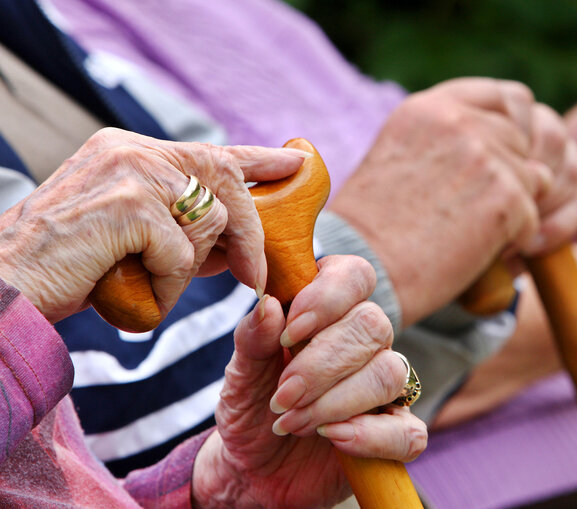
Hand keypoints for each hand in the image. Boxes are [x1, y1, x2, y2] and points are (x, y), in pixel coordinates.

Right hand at [0, 128, 306, 321]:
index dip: (259, 159)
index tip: (296, 161)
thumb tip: (242, 243)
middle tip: (255, 273)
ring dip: (189, 270)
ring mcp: (131, 172)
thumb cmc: (70, 269)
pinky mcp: (130, 205)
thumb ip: (185, 229)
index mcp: (131, 151)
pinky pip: (184, 254)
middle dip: (250, 232)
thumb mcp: (137, 240)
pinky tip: (137, 291)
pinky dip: (170, 286)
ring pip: (210, 221)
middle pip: (225, 180)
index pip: (210, 151)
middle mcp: (132, 150)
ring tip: (147, 284)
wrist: (10, 288)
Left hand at [192, 255, 426, 508]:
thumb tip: (269, 306)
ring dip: (336, 401)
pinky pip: (409, 432)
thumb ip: (253, 339)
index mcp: (330, 311)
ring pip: (390, 373)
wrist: (252, 469)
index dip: (328, 297)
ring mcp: (385, 389)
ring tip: (294, 422)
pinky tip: (333, 438)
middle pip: (373, 325)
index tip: (290, 332)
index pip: (355, 275)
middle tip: (282, 396)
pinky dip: (370, 436)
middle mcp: (365, 343)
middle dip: (322, 363)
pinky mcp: (395, 434)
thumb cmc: (251, 408)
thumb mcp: (239, 374)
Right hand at [329, 78, 576, 325]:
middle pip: (524, 143)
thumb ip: (448, 139)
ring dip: (513, 210)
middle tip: (477, 212)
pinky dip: (514, 240)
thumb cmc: (375, 226)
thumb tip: (506, 144)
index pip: (510, 99)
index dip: (518, 131)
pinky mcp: (506, 198)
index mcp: (431, 107)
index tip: (505, 161)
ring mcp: (485, 157)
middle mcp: (460, 122)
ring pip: (534, 180)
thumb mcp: (400, 156)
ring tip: (469, 234)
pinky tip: (474, 252)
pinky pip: (533, 217)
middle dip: (512, 177)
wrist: (364, 269)